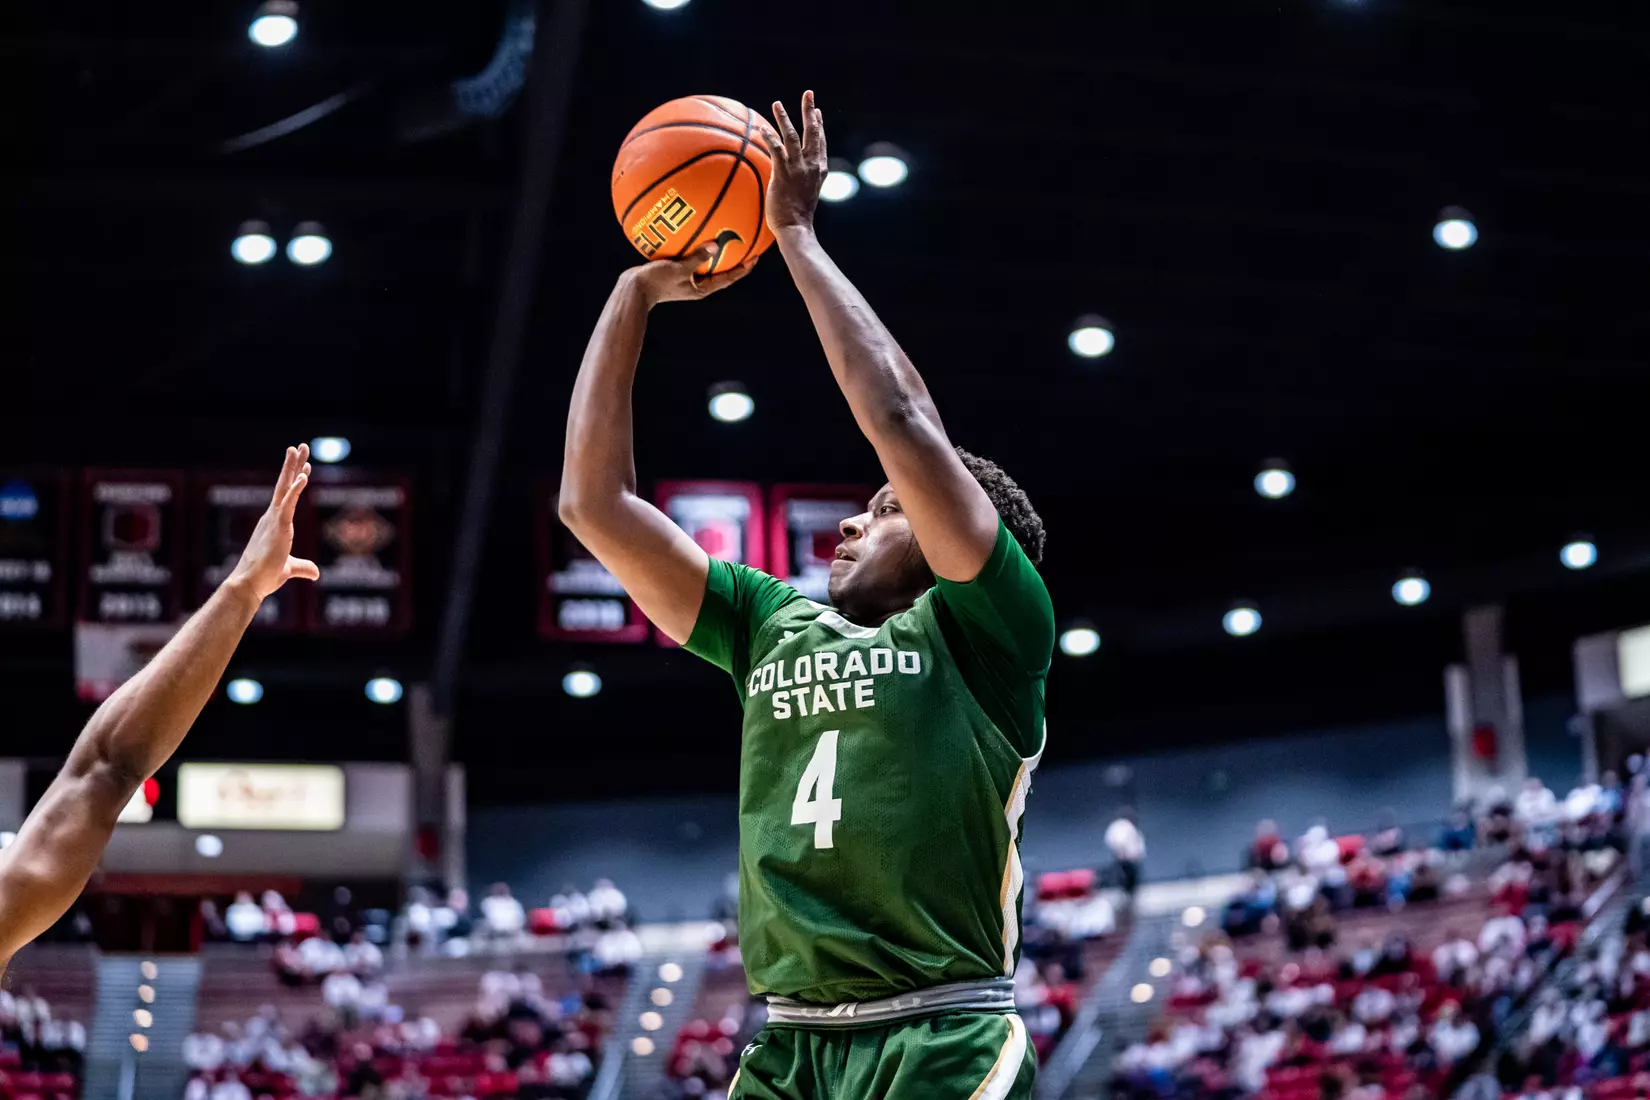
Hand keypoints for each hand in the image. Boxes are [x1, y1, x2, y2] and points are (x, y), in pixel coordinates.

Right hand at [225, 445, 321, 599]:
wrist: (250, 584)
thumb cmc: (264, 577)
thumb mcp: (288, 569)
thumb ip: (302, 567)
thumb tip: (315, 574)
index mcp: (274, 524)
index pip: (286, 497)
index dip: (295, 482)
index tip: (303, 468)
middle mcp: (272, 517)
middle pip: (284, 485)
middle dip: (292, 465)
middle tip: (299, 447)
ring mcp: (274, 520)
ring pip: (285, 488)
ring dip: (293, 467)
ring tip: (299, 449)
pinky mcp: (278, 526)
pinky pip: (288, 503)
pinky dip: (295, 489)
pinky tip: (303, 475)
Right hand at [623, 241, 756, 307]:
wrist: (633, 288)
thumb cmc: (656, 282)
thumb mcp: (679, 269)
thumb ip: (698, 257)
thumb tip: (716, 244)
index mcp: (701, 288)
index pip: (728, 279)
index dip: (743, 269)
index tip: (755, 257)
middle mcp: (696, 284)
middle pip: (720, 270)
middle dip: (732, 258)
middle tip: (746, 244)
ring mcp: (686, 277)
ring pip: (705, 262)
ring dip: (714, 251)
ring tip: (723, 235)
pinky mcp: (675, 270)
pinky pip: (690, 255)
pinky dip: (695, 246)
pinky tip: (694, 231)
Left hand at [763, 90, 827, 231]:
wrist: (796, 228)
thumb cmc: (798, 217)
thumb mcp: (807, 194)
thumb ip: (805, 181)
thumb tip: (796, 177)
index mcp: (819, 170)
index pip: (820, 142)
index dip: (819, 125)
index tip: (817, 111)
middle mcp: (812, 165)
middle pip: (812, 132)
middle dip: (809, 111)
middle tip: (808, 94)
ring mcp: (798, 168)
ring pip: (792, 136)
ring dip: (784, 118)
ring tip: (777, 104)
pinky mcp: (784, 173)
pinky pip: (776, 150)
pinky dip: (768, 137)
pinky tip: (761, 128)